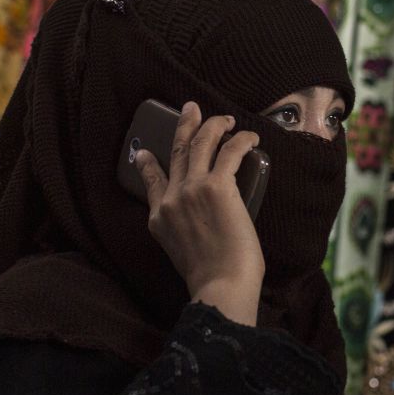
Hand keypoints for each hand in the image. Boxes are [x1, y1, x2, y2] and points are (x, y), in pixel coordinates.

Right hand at [133, 101, 264, 325]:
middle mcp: (171, 199)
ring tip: (226, 120)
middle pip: (177, 151)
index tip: (144, 153)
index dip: (147, 164)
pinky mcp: (217, 186)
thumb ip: (182, 230)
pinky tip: (249, 137)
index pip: (151, 181)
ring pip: (201, 143)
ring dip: (214, 125)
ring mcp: (192, 189)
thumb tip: (201, 219)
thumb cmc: (210, 278)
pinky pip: (230, 151)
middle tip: (192, 108)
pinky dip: (241, 140)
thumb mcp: (180, 252)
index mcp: (159, 218)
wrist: (220, 286)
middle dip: (185, 125)